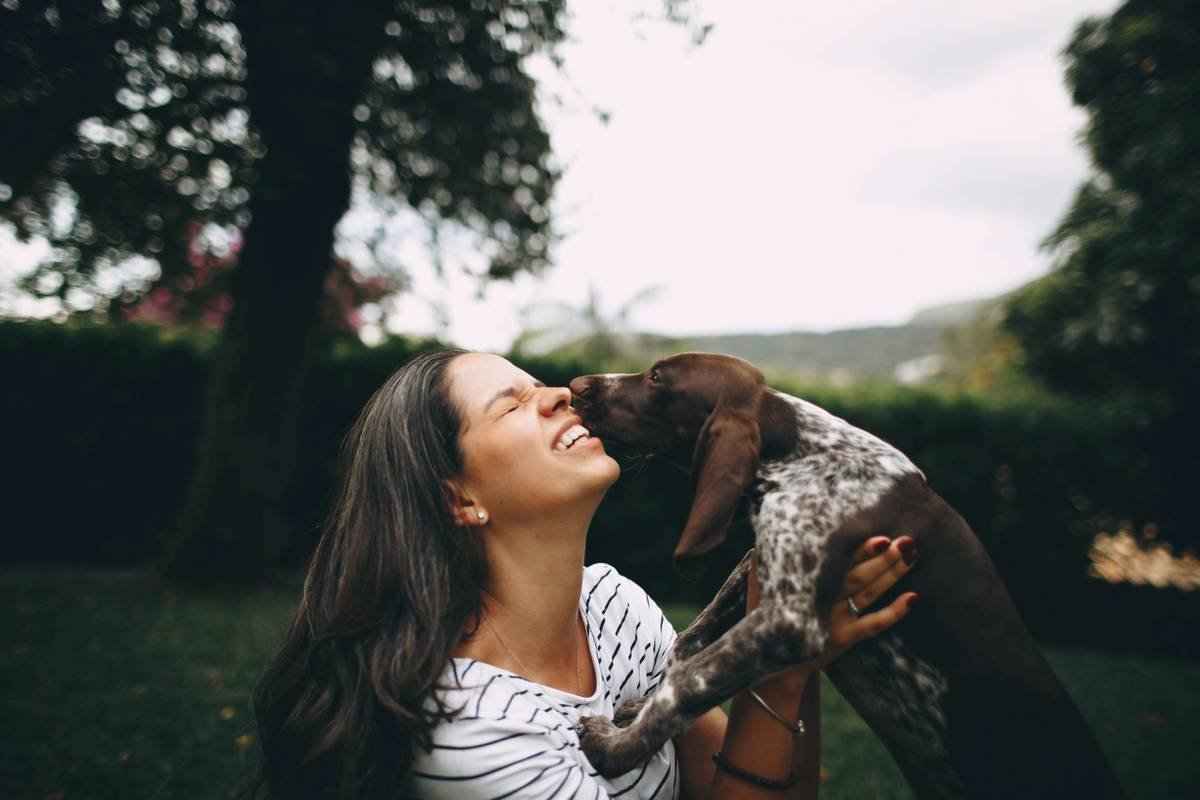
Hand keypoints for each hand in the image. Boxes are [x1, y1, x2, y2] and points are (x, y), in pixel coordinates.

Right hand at [747, 535, 918, 677]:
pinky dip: (895, 612)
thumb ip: (765, 557)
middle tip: (906, 540)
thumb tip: (768, 528)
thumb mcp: (760, 583)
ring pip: (870, 595)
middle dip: (884, 557)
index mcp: (807, 584)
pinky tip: (914, 598)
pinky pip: (874, 625)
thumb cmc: (767, 612)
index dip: (861, 550)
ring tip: (913, 554)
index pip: (839, 563)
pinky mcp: (846, 639)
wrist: (769, 660)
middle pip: (860, 576)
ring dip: (893, 575)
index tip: (882, 536)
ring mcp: (836, 621)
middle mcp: (824, 601)